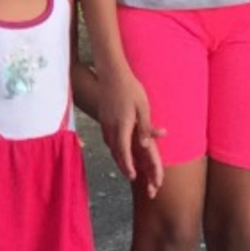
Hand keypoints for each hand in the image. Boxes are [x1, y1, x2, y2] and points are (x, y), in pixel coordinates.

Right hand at [97, 70, 167, 194]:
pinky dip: (114, 147)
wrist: (112, 73)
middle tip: (131, 176)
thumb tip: (146, 145)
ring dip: (118, 157)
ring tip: (125, 166)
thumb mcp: (143, 108)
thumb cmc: (131, 89)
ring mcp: (105, 122)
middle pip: (115, 152)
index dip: (128, 166)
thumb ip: (144, 127)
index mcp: (122, 125)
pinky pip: (108, 137)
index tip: (133, 177)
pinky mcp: (103, 118)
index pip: (124, 151)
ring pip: (110, 145)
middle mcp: (111, 126)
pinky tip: (117, 148)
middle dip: (123, 166)